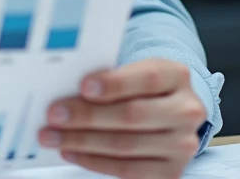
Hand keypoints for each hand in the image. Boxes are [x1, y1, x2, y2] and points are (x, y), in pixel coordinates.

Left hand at [39, 59, 205, 178]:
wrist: (169, 111)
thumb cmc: (141, 87)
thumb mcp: (134, 70)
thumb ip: (109, 76)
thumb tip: (66, 86)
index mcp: (177, 76)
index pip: (148, 78)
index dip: (114, 83)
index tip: (83, 86)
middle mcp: (187, 110)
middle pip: (132, 115)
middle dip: (86, 116)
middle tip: (54, 115)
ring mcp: (182, 144)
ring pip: (125, 145)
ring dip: (82, 141)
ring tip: (53, 136)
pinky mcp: (171, 171)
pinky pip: (127, 169)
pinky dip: (94, 161)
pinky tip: (72, 151)